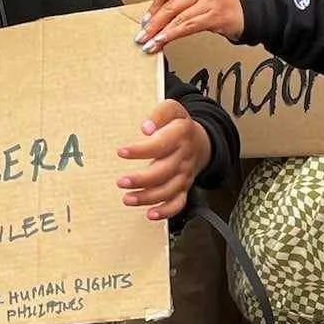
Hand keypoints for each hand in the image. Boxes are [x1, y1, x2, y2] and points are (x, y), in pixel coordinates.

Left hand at [116, 98, 210, 220]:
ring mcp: (184, 175)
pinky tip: (150, 214)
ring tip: (128, 198)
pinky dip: (165, 211)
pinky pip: (178, 203)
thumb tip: (145, 127)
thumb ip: (159, 113)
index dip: (140, 150)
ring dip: (147, 198)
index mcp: (180, 136)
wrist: (202, 142)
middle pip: (164, 172)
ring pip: (168, 191)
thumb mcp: (172, 109)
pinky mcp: (184, 188)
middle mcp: (183, 158)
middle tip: (121, 181)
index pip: (160, 144)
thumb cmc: (180, 125)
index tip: (122, 152)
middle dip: (141, 180)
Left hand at [138, 0, 245, 52]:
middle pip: (170, 5)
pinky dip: (173, 35)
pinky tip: (163, 42)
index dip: (153, 6)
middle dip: (153, 23)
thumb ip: (180, 1)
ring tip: (149, 44)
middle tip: (141, 36)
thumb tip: (155, 18)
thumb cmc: (220, 4)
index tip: (144, 21)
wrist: (247, 12)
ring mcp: (208, 1)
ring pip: (178, 18)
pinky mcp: (213, 16)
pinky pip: (188, 27)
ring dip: (160, 33)